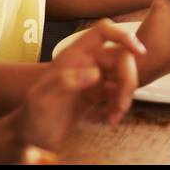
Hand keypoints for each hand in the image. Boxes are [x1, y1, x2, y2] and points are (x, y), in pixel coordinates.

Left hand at [13, 19, 145, 157]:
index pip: (103, 32)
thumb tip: (95, 74)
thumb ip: (64, 81)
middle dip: (128, 80)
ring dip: (125, 97)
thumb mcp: (41, 99)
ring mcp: (93, 79)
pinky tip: (108, 119)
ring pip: (123, 77)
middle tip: (122, 104)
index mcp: (73, 56)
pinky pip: (118, 94)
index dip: (123, 36)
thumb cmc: (31, 116)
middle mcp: (86, 63)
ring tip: (113, 117)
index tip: (138, 52)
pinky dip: (119, 107)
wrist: (30, 137)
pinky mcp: (97, 95)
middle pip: (121, 58)